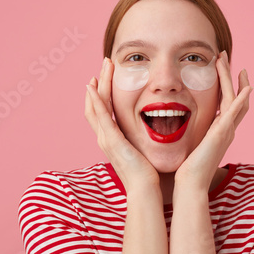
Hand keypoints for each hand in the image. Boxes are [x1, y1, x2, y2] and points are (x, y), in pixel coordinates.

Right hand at [85, 58, 158, 192]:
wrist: (145, 190)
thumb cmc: (148, 173)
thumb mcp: (144, 151)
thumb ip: (145, 139)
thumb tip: (159, 129)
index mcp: (113, 138)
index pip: (103, 110)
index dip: (104, 92)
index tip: (109, 76)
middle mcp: (105, 137)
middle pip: (95, 104)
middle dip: (100, 83)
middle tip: (106, 64)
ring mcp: (105, 138)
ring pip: (96, 105)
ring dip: (99, 85)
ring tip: (103, 67)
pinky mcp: (111, 140)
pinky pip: (100, 116)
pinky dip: (95, 100)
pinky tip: (93, 86)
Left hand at [175, 50, 251, 188]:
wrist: (189, 182)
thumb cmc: (187, 168)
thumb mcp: (191, 144)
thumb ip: (192, 134)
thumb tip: (180, 126)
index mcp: (219, 131)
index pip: (227, 104)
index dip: (226, 85)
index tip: (221, 69)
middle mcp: (227, 130)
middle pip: (235, 98)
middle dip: (231, 77)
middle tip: (225, 57)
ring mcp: (227, 131)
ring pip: (235, 99)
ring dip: (231, 79)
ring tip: (225, 61)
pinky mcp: (222, 133)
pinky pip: (236, 112)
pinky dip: (243, 98)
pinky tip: (247, 86)